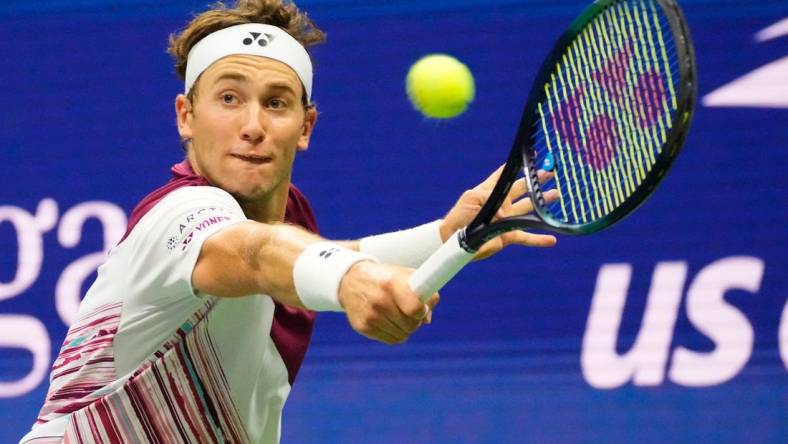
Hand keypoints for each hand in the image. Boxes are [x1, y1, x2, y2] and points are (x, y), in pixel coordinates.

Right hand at [338, 261, 439, 343]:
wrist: (350, 280)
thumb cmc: (384, 278)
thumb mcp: (404, 275)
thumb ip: (423, 292)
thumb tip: (427, 319)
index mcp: (391, 283)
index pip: (415, 308)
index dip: (422, 310)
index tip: (421, 307)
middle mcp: (379, 300)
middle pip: (411, 325)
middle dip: (415, 320)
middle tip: (410, 311)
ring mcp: (370, 315)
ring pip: (403, 335)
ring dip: (405, 327)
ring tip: (397, 314)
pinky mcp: (363, 327)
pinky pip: (392, 340)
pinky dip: (395, 333)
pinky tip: (389, 321)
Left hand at [440, 165, 558, 259]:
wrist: (455, 238)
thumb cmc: (460, 216)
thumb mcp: (472, 198)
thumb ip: (491, 198)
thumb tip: (507, 212)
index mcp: (491, 191)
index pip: (506, 175)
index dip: (516, 165)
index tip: (530, 156)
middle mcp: (502, 204)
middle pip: (523, 189)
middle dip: (537, 181)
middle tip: (551, 173)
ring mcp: (507, 220)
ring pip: (529, 210)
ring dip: (542, 204)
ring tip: (556, 195)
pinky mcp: (508, 236)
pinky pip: (527, 237)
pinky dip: (539, 239)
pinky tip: (552, 239)